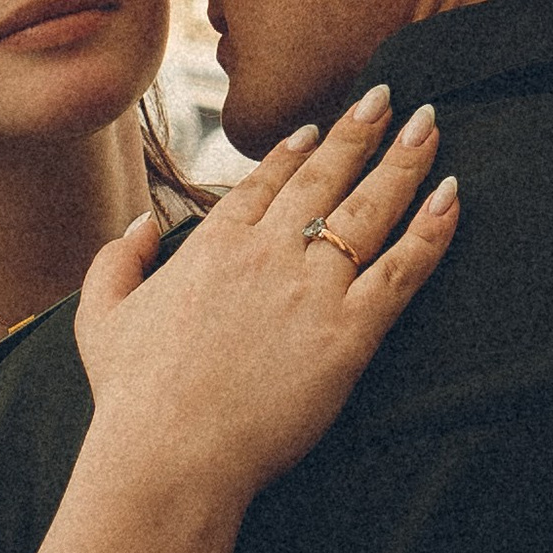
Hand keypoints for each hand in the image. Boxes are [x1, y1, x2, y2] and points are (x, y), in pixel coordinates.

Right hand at [74, 86, 457, 505]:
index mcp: (214, 245)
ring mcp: (312, 288)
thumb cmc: (132, 397)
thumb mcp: (100, 316)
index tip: (319, 128)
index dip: (297, 150)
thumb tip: (144, 222)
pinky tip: (452, 198)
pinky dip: (431, 231)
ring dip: (404, 161)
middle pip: (325, 177)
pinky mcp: (349, 332)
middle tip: (388, 98)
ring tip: (429, 125)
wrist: (171, 454)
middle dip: (360, 132)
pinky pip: (402, 269)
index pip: (265, 182)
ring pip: (371, 209)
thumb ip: (118, 259)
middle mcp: (268, 252)